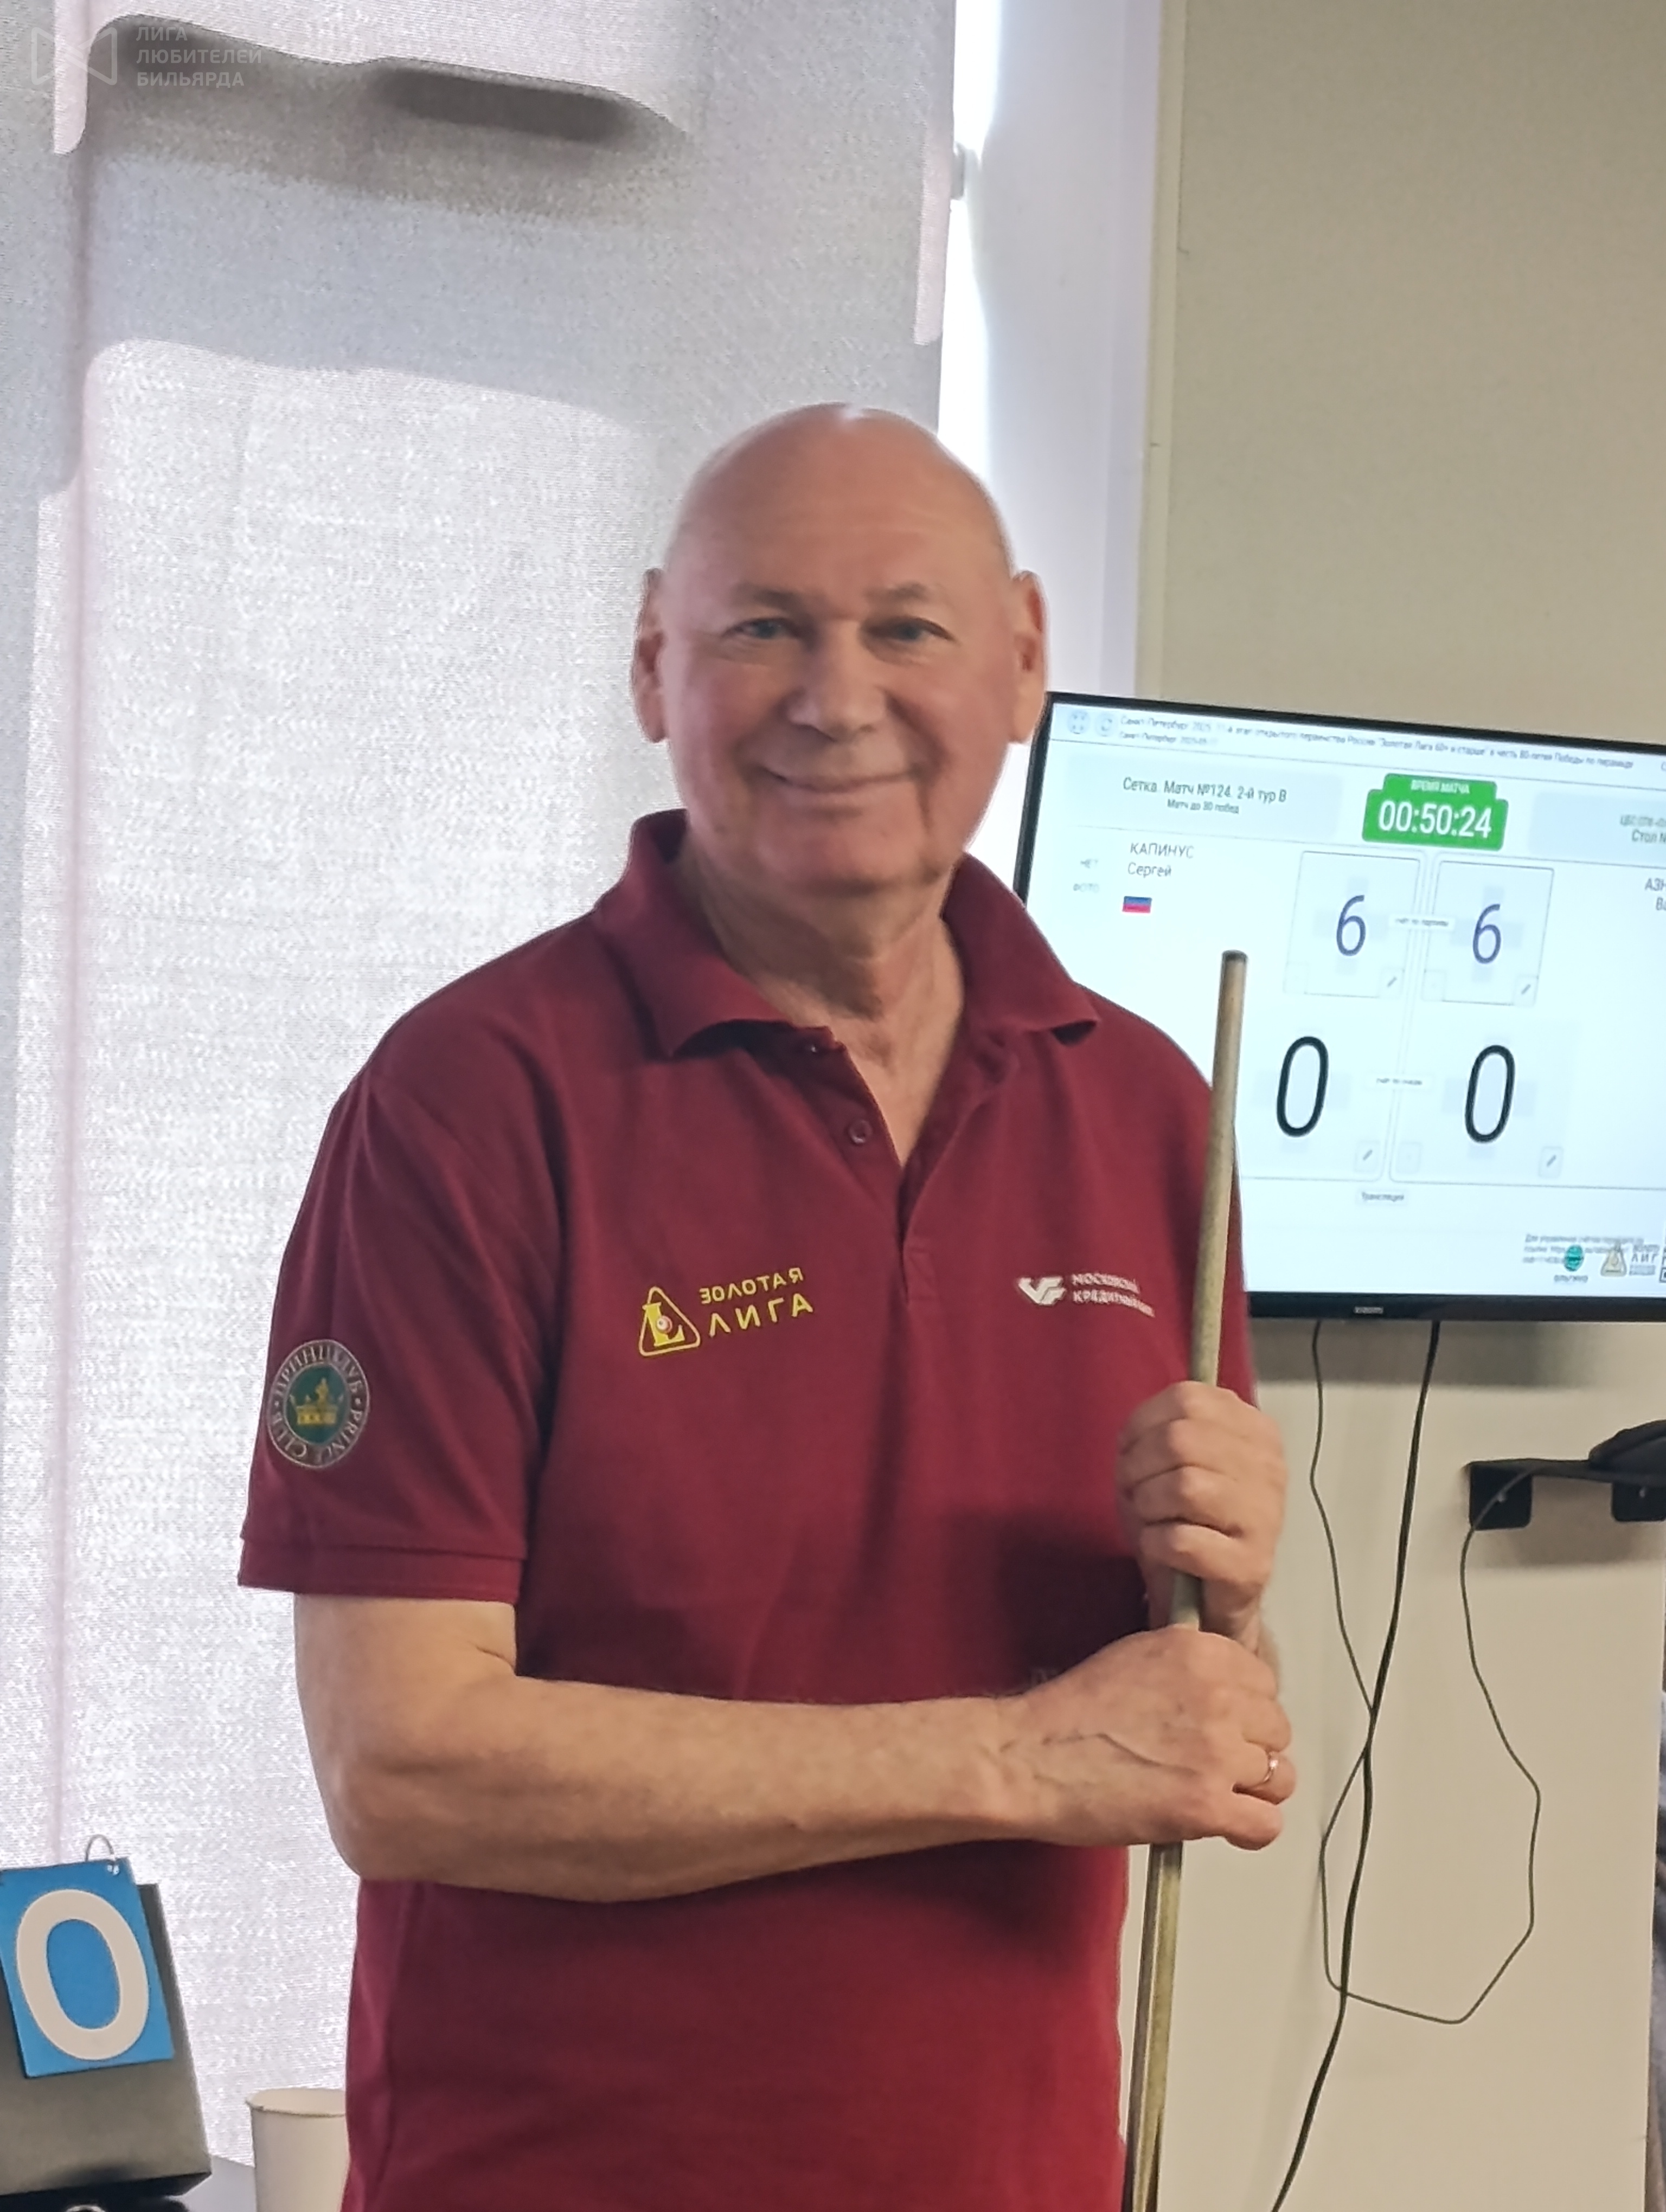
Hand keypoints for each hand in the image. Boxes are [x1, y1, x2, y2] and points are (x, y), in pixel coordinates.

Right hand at [996, 1627, 1293, 1849]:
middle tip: (1211, 1764)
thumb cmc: (1071, 1711)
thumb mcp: (1137, 1657)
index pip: (1264, 1682)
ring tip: (1215, 1795)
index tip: (1221, 1725)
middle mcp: (1219, 1696)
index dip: (1244, 1709)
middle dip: (1250, 1748)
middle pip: (1277, 1729)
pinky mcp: (1206, 1806)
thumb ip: (1190, 1668)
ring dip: (1252, 1789)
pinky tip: (1224, 1827)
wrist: (1030, 1758)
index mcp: (1201, 1652)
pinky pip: (1265, 1825)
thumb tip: (1229, 1693)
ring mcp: (1216, 1752)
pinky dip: (1249, 1830)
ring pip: (1280, 1777)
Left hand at [1116, 1380, 1286, 1647]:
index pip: (1187, 1398)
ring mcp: (1267, 1517)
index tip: (1129, 1452)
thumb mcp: (1166, 1464)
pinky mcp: (1252, 1565)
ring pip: (1184, 1486)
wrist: (1207, 1598)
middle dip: (1138, 1467)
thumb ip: (1159, 1431)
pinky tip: (1161, 1549)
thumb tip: (1135, 1432)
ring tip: (1150, 1520)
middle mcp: (1270, 1467)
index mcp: (1255, 1430)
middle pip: (1181, 1440)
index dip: (1141, 1424)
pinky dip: (1155, 1544)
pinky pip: (1183, 1540)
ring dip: (1148, 1505)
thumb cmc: (1182, 1520)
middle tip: (1134, 1492)